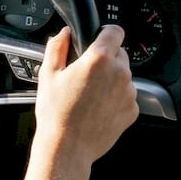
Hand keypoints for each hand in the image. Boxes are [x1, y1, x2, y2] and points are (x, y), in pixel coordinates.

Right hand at [22, 24, 137, 179]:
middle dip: (106, 59)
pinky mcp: (132, 110)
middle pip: (120, 54)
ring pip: (124, 75)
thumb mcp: (48, 74)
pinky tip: (98, 107)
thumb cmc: (56, 113)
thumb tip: (64, 33)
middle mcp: (119, 73)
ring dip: (112, 79)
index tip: (100, 38)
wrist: (67, 147)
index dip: (106, 33)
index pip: (115, 32)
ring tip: (90, 94)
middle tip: (86, 74)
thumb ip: (57, 47)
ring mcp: (128, 93)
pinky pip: (127, 95)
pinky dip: (116, 98)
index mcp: (98, 59)